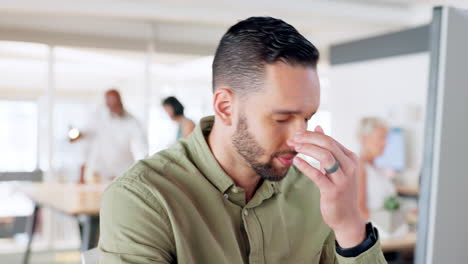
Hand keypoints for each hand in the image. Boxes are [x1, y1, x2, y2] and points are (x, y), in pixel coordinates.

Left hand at [288, 126, 365, 247]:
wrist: (347, 217)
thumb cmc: (339, 189)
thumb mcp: (335, 167)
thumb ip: (327, 148)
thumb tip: (318, 127)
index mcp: (350, 158)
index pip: (330, 140)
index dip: (312, 135)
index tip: (297, 135)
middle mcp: (350, 166)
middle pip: (328, 145)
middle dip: (309, 139)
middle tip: (294, 139)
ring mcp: (343, 179)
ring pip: (325, 157)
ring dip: (308, 150)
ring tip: (295, 148)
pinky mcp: (333, 191)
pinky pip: (318, 175)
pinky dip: (305, 166)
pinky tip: (296, 162)